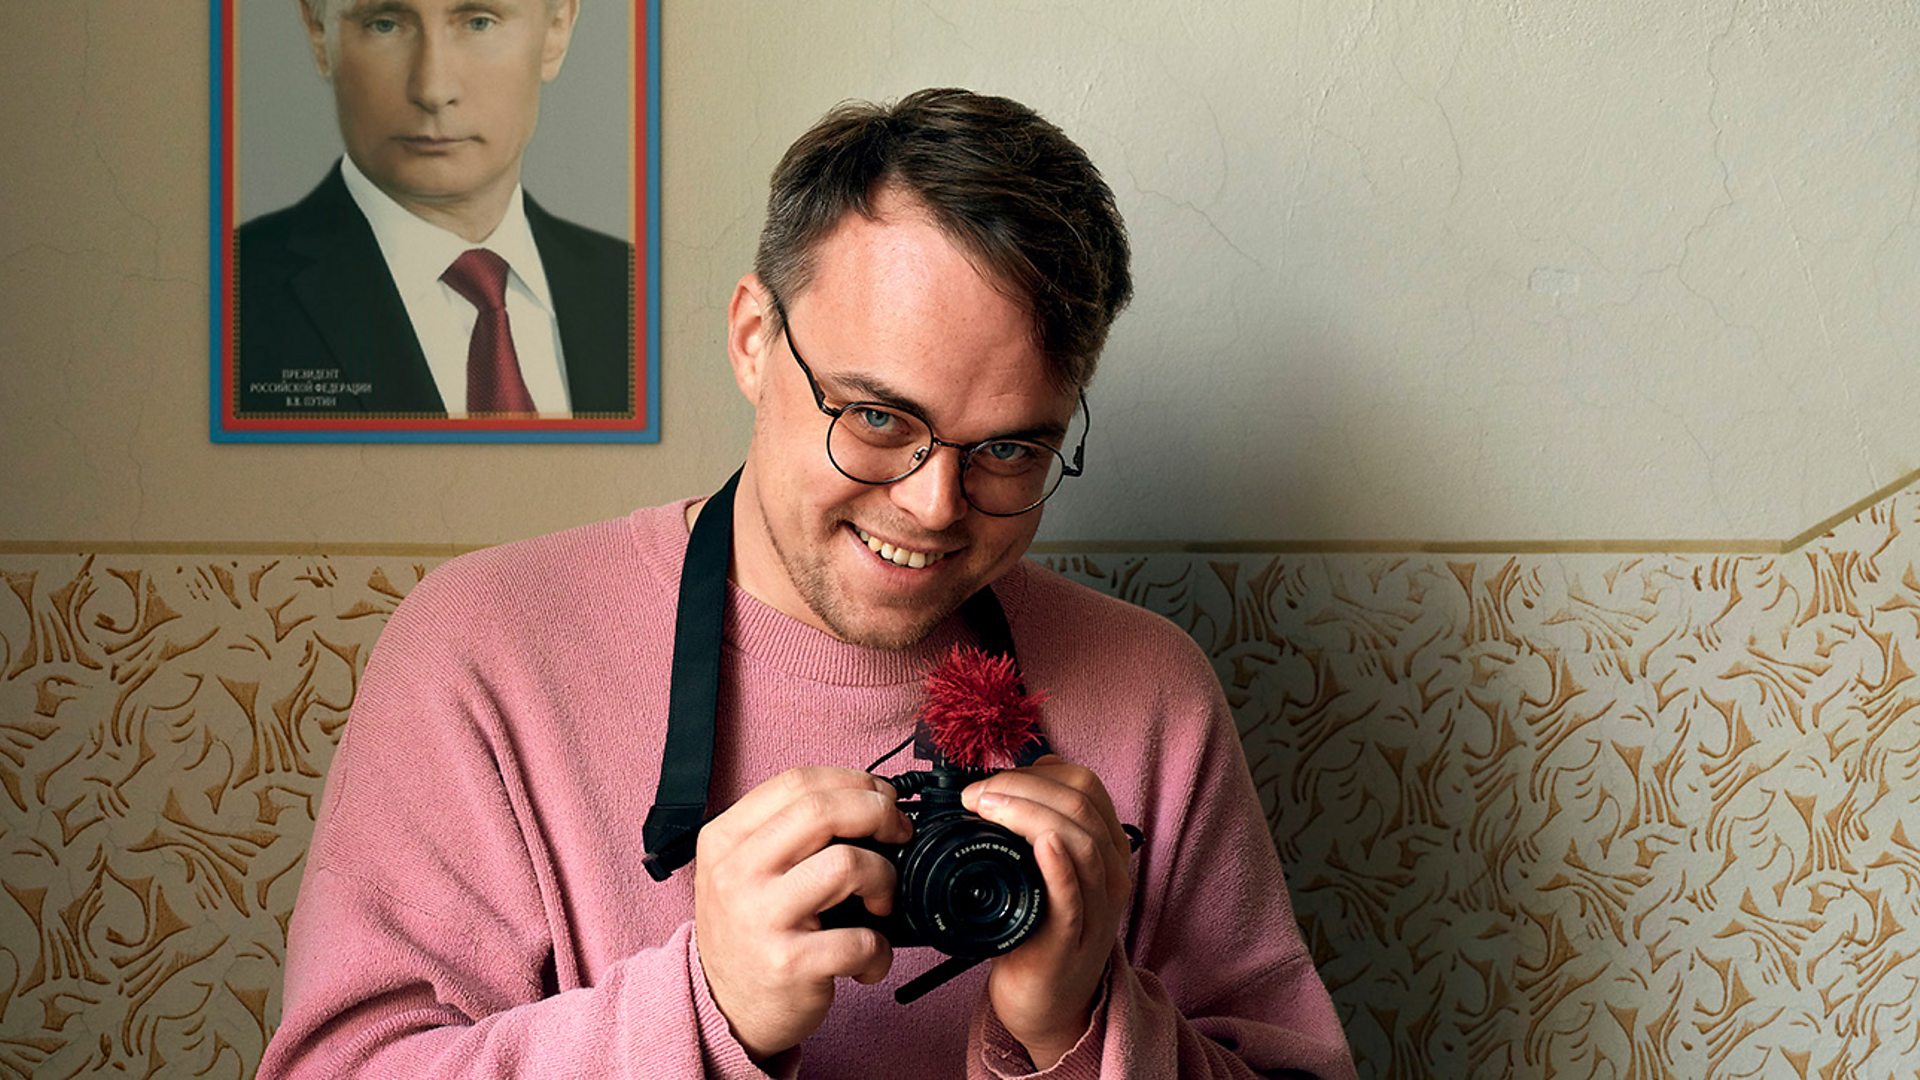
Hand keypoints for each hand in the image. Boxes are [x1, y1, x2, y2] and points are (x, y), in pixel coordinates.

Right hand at [693, 767, 912, 1060]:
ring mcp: (760, 918)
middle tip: (898, 833)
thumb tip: (868, 802)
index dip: (853, 781)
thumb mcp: (743, 870)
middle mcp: (736, 873)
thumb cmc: (748, 933)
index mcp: (725, 839)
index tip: (881, 797)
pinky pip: (859, 938)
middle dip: (878, 812)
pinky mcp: (788, 964)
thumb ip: (787, 833)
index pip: (797, 782)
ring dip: (884, 879)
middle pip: (822, 810)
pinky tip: (869, 958)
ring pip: (846, 864)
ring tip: (881, 904)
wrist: (721, 1009)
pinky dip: (880, 948)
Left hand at [962, 755, 1131, 1069]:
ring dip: (1029, 813)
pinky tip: (1042, 844)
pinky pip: (1073, 896)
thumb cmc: (1039, 931)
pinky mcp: (1071, 941)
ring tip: (988, 809)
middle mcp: (1111, 873)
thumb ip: (1039, 828)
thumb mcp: (1047, 871)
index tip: (990, 782)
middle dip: (1023, 787)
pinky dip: (1059, 865)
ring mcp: (1096, 908)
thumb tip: (1008, 782)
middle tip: (976, 796)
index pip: (1085, 785)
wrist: (1045, 1000)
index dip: (1036, 772)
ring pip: (1082, 841)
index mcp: (1106, 848)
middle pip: (1081, 805)